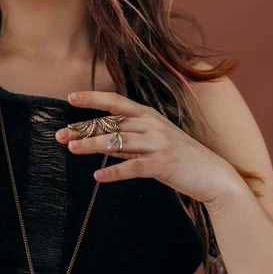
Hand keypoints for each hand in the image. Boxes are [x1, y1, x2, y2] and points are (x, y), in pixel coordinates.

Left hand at [56, 91, 237, 204]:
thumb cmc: (180, 157)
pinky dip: (114, 171)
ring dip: (92, 146)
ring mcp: (158, 143)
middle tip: (59, 135)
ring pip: (118, 142)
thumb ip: (128, 139)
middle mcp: (152, 125)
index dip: (93, 98)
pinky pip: (134, 167)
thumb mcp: (153, 141)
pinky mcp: (163, 164)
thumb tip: (99, 139)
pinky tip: (98, 176)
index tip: (70, 98)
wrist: (213, 174)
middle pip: (111, 123)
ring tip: (71, 149)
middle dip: (83, 129)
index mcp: (148, 115)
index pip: (116, 102)